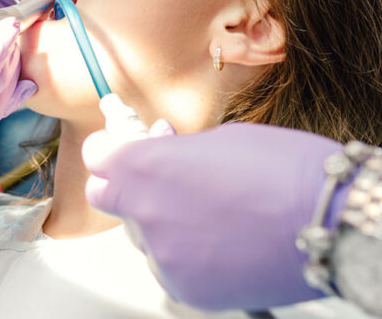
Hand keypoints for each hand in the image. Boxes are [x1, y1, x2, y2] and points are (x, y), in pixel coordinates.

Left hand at [83, 121, 342, 310]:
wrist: (333, 222)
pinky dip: (184, 257)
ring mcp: (163, 255)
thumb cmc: (284, 170)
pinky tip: (219, 243)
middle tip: (160, 181)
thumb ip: (172, 151)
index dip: (108, 151)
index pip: (96, 157)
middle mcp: (145, 210)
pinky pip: (168, 268)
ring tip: (210, 214)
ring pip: (142, 236)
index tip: (117, 150)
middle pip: (109, 198)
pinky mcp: (186, 289)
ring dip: (161, 224)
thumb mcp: (216, 139)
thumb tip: (155, 152)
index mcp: (144, 164)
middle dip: (128, 187)